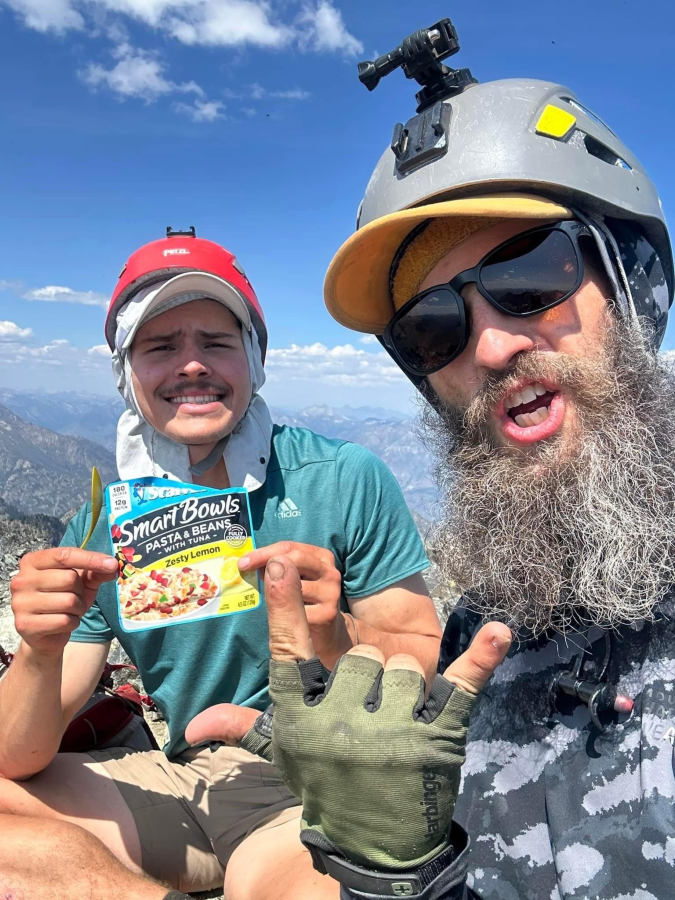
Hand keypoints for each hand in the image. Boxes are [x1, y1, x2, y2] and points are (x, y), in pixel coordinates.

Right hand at [10, 547, 118, 658]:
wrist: (46, 635)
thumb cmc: (63, 602)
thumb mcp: (81, 583)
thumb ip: (95, 572)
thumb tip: (113, 566)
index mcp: (32, 562)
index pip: (64, 555)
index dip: (90, 559)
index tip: (112, 564)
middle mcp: (21, 580)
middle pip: (69, 578)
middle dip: (80, 591)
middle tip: (74, 599)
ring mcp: (20, 603)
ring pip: (68, 601)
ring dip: (77, 609)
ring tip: (68, 611)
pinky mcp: (24, 625)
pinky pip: (64, 621)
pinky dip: (71, 623)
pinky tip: (62, 624)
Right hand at [187, 554, 510, 871]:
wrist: (375, 851)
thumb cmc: (328, 788)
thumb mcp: (286, 758)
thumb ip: (244, 728)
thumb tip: (191, 726)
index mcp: (302, 722)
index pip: (287, 654)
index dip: (281, 606)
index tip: (275, 563)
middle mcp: (342, 726)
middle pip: (361, 655)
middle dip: (369, 676)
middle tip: (371, 712)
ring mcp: (393, 732)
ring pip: (400, 667)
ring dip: (404, 689)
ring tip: (399, 724)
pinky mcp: (439, 737)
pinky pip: (463, 684)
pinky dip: (484, 656)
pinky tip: (499, 631)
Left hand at [239, 541, 350, 665]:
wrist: (326, 635)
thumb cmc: (303, 603)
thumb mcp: (290, 581)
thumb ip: (274, 568)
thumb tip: (249, 562)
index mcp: (321, 558)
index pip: (289, 547)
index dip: (263, 553)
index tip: (243, 562)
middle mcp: (330, 571)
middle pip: (295, 559)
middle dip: (266, 565)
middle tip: (245, 574)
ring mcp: (330, 593)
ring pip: (292, 586)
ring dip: (277, 595)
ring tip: (278, 605)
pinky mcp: (327, 615)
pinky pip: (294, 611)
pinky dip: (285, 616)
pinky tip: (291, 621)